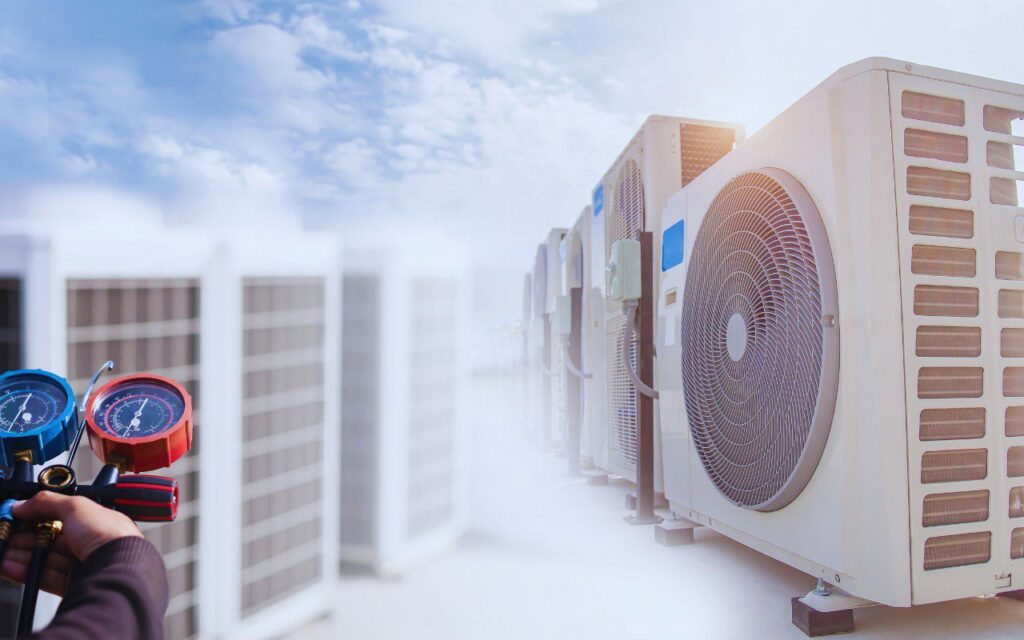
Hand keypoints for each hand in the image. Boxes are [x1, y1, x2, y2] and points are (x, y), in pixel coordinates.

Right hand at [0, 493, 141, 595]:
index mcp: (97, 521)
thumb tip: (23, 503)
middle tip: (5, 533)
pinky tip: (8, 565)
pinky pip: (44, 576)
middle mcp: (91, 542)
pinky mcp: (73, 584)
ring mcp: (82, 564)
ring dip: (21, 554)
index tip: (17, 515)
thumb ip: (48, 503)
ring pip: (45, 558)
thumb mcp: (77, 507)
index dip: (38, 515)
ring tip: (2, 550)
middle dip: (24, 536)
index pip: (62, 516)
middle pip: (51, 539)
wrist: (117, 570)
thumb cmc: (110, 536)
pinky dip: (25, 571)